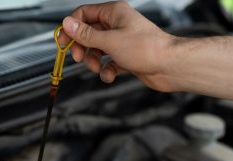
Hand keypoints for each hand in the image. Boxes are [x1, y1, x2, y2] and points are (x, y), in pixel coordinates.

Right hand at [61, 1, 175, 90]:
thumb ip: (85, 34)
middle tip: (79, 57)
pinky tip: (111, 75)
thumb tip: (67, 24)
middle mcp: (117, 25)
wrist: (170, 67)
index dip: (71, 28)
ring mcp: (121, 41)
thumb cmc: (147, 49)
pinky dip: (106, 71)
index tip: (62, 41)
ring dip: (93, 61)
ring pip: (97, 49)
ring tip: (97, 68)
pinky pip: (108, 63)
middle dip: (82, 48)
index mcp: (114, 13)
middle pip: (88, 34)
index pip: (83, 14)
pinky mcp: (126, 56)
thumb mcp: (109, 41)